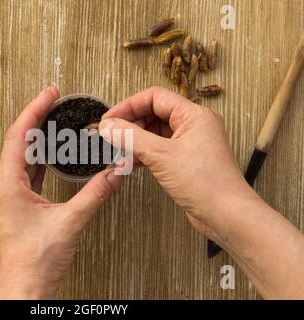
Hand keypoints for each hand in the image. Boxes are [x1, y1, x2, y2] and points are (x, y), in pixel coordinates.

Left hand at [0, 87, 123, 299]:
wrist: (24, 289)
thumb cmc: (34, 262)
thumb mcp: (70, 223)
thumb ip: (95, 194)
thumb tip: (115, 172)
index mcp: (8, 186)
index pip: (18, 136)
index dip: (34, 111)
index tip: (48, 94)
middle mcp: (4, 188)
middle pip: (18, 142)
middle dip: (35, 119)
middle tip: (53, 101)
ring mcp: (9, 197)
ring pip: (21, 157)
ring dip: (36, 138)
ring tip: (52, 120)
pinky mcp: (17, 205)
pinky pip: (25, 172)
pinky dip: (38, 157)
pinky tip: (49, 153)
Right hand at [100, 86, 253, 244]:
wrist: (226, 215)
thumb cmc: (204, 183)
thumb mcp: (160, 155)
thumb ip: (131, 137)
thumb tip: (108, 125)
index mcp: (194, 115)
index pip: (155, 98)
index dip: (129, 106)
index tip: (109, 120)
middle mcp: (194, 125)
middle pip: (154, 114)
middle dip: (131, 125)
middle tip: (111, 136)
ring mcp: (190, 144)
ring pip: (155, 133)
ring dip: (136, 141)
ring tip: (119, 153)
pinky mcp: (186, 161)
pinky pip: (160, 150)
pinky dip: (144, 154)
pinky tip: (131, 164)